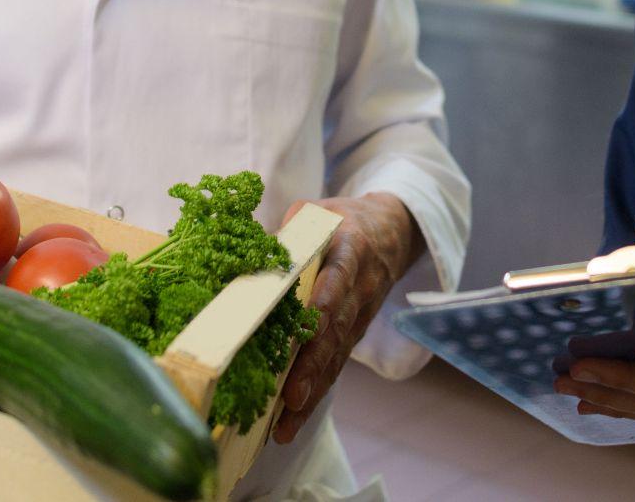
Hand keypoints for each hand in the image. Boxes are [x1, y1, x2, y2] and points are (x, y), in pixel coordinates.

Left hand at [270, 192, 422, 445]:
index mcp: (351, 249)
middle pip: (336, 328)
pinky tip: (291, 421)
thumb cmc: (341, 221)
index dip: (325, 300)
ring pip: (336, 356)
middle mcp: (359, 287)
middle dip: (313, 363)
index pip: (338, 277)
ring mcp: (358, 315)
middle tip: (292, 394)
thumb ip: (286, 233)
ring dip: (313, 389)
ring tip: (288, 420)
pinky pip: (334, 366)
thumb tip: (244, 257)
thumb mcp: (316, 213)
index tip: (309, 325)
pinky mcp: (352, 334)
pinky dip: (314, 394)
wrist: (390, 233)